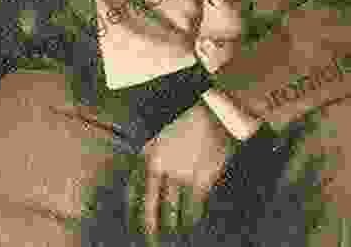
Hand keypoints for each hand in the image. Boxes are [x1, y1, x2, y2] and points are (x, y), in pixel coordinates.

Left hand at [128, 99, 240, 241]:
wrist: (216, 116)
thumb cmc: (190, 126)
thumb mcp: (163, 138)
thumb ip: (152, 160)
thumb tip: (143, 184)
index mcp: (148, 156)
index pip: (134, 195)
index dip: (134, 215)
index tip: (135, 229)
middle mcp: (160, 168)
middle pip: (150, 210)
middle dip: (150, 230)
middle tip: (152, 242)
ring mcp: (179, 176)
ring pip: (172, 214)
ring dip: (174, 227)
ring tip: (175, 232)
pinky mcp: (199, 181)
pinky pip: (192, 210)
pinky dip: (192, 219)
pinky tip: (192, 221)